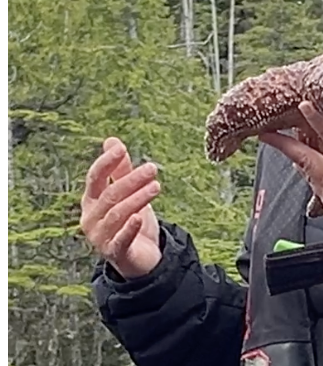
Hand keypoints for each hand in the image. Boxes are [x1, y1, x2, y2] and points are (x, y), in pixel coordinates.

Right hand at [80, 137, 162, 278]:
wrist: (139, 256)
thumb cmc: (130, 219)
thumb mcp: (127, 192)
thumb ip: (120, 169)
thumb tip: (112, 140)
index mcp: (92, 200)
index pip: (95, 178)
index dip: (106, 162)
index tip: (121, 148)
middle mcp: (91, 218)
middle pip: (110, 195)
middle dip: (132, 180)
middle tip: (153, 168)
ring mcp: (100, 237)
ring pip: (118, 214)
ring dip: (138, 198)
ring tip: (156, 186)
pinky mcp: (114, 253)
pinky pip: (120, 240)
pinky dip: (129, 229)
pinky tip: (139, 218)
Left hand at [260, 102, 322, 258]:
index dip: (319, 122)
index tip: (305, 107)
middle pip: (306, 163)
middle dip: (285, 145)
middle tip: (268, 131)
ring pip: (309, 175)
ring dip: (296, 157)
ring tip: (284, 140)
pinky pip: (316, 187)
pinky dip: (310, 171)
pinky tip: (309, 161)